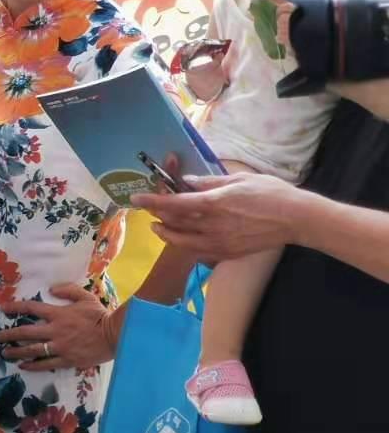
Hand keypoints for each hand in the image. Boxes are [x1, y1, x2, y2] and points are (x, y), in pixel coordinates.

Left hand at [0, 285, 116, 371]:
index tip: (3, 309)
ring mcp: (60, 347)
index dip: (15, 308)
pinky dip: (32, 365)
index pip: (32, 308)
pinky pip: (45, 364)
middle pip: (26, 332)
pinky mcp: (66, 360)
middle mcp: (55, 330)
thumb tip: (50, 288)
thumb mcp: (85, 296)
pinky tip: (23, 366)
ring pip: (32, 350)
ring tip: (4, 353)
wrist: (115, 335)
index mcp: (58, 314)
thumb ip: (67, 290)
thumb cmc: (100, 315)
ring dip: (16, 352)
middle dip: (9, 335)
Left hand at [131, 172, 299, 259]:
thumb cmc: (271, 193)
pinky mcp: (227, 253)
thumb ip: (210, 182)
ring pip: (182, 242)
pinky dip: (186, 245)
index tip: (136, 199)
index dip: (152, 201)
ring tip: (159, 228)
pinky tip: (183, 240)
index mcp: (214, 203)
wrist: (296, 219)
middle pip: (174, 223)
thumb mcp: (239, 179)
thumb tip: (187, 182)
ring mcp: (219, 242)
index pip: (174, 203)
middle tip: (151, 211)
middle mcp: (212, 225)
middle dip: (158, 216)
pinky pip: (198, 252)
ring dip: (167, 234)